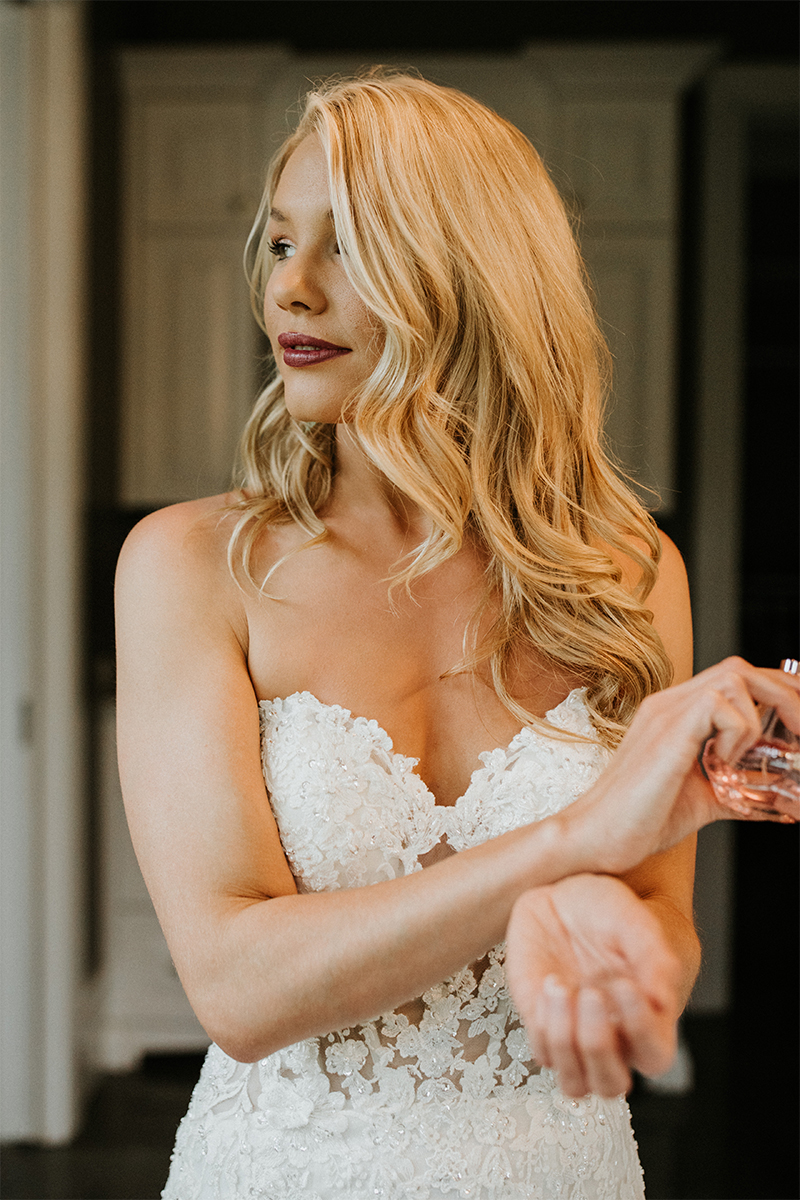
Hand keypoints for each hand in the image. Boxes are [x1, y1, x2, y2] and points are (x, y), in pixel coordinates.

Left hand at [506, 874, 681, 1097]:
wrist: (564, 898)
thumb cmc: (610, 913)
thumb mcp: (634, 920)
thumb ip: (654, 955)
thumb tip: (663, 999)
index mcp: (648, 1018)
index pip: (655, 1056)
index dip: (642, 1030)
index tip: (625, 985)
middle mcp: (613, 1037)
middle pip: (611, 1084)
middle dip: (597, 1045)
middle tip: (591, 993)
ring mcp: (575, 1036)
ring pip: (574, 1083)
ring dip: (565, 1042)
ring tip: (562, 986)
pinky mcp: (543, 1026)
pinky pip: (542, 1053)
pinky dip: (543, 1026)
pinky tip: (550, 983)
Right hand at [568, 658, 799, 873]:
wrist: (599, 837)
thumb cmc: (640, 821)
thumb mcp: (705, 801)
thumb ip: (740, 793)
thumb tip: (782, 804)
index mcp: (677, 715)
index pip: (735, 678)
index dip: (776, 690)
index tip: (799, 718)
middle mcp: (671, 703)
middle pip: (741, 667)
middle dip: (785, 693)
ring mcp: (668, 712)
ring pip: (736, 676)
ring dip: (761, 715)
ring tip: (754, 755)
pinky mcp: (670, 728)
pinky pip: (723, 706)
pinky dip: (738, 735)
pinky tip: (721, 764)